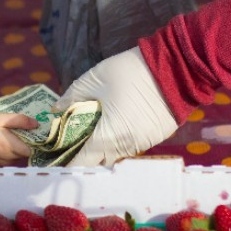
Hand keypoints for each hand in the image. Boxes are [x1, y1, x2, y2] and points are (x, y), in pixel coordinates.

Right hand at [0, 114, 38, 165]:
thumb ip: (18, 120)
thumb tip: (36, 124)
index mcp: (9, 146)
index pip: (31, 149)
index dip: (33, 140)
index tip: (31, 131)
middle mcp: (9, 158)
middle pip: (26, 153)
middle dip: (26, 142)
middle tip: (20, 130)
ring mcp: (4, 163)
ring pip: (20, 156)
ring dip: (19, 146)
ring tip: (10, 135)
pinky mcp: (0, 164)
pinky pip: (12, 158)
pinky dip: (12, 150)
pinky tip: (4, 141)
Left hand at [54, 47, 178, 165]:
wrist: (175, 68)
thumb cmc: (131, 72)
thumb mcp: (95, 77)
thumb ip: (72, 96)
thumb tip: (57, 109)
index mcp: (107, 135)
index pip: (82, 161)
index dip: (66, 162)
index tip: (55, 158)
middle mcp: (124, 146)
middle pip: (98, 162)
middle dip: (83, 156)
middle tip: (70, 143)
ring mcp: (142, 144)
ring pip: (115, 154)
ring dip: (102, 149)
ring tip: (90, 133)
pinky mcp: (154, 138)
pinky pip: (129, 146)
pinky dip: (118, 141)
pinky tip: (112, 126)